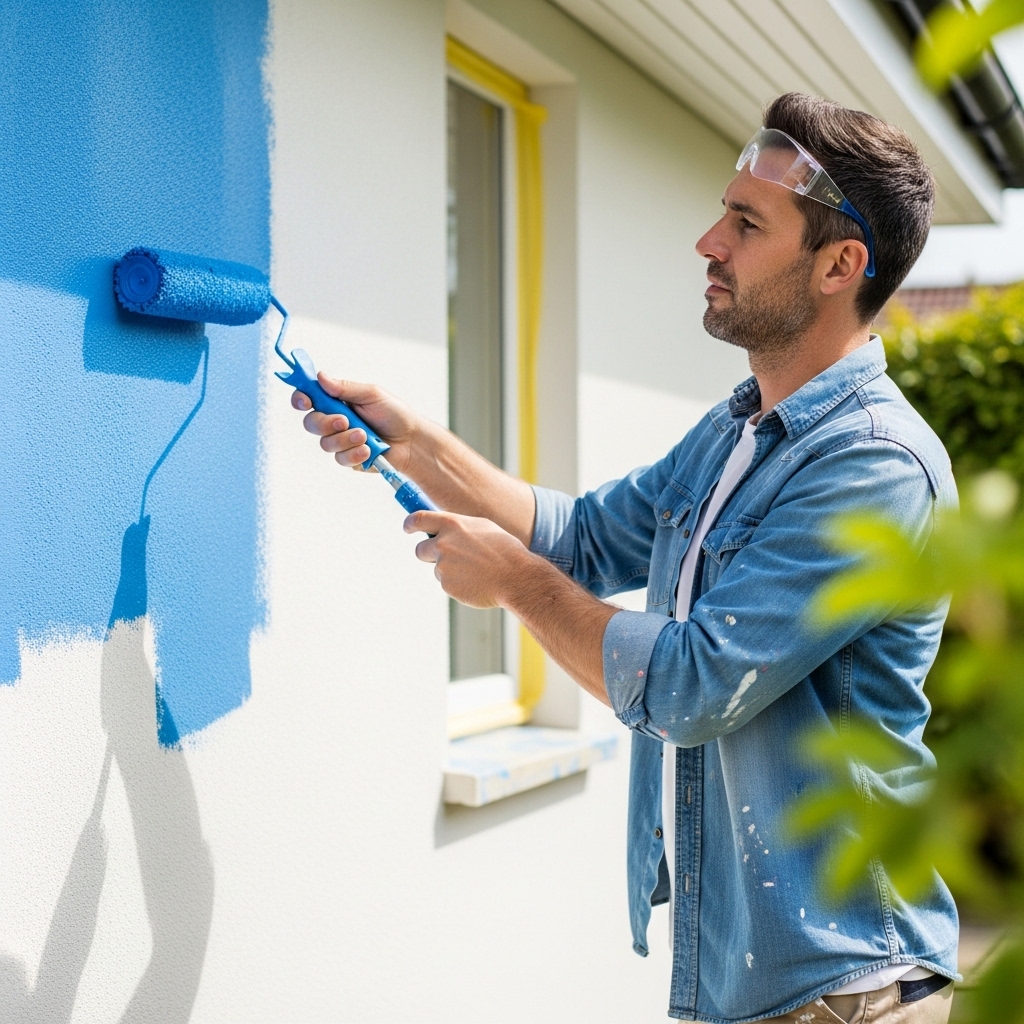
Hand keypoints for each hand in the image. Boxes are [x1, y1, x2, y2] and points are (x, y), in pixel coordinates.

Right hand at [291, 375, 419, 471]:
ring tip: (365, 435)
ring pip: (325, 443)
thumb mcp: (372, 395)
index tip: (305, 401)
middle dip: (325, 423)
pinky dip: (354, 453)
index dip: (301, 399)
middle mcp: (336, 422)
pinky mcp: (349, 458)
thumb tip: (320, 377)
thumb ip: (345, 388)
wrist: (412, 441)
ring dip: (345, 439)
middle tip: (344, 421)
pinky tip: (368, 449)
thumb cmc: (396, 415)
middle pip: (311, 423)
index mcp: (339, 402)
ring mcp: (342, 441)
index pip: (311, 399)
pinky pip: (340, 458)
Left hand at [405, 510, 531, 607]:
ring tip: (475, 570)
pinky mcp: (446, 585)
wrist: (515, 577)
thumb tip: (444, 529)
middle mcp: (443, 544)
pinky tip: (475, 581)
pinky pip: (446, 583)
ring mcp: (443, 566)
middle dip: (428, 554)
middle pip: (420, 549)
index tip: (408, 527)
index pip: (419, 519)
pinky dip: (458, 583)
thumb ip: (459, 528)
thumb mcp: (482, 527)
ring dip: (450, 570)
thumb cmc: (504, 550)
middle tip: (446, 557)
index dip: (410, 524)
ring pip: (437, 568)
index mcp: (452, 525)